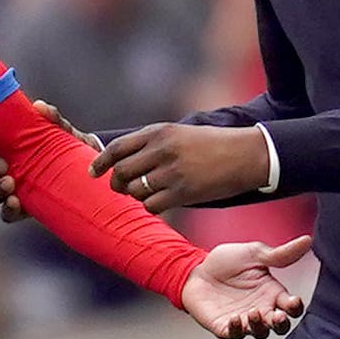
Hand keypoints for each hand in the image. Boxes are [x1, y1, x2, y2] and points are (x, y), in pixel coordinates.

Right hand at [0, 100, 97, 222]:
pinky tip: (16, 202)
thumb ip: (53, 117)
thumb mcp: (60, 129)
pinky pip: (6, 214)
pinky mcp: (22, 208)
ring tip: (10, 183)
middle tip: (1, 165)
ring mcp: (9, 191)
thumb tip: (40, 107)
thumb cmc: (65, 144)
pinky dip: (8, 210)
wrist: (88, 169)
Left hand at [90, 123, 268, 213]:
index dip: (100, 162)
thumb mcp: (179, 133)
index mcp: (159, 132)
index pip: (117, 147)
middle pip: (121, 171)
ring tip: (148, 192)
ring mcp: (172, 172)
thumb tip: (122, 161)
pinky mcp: (183, 192)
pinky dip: (152, 206)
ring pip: (135, 190)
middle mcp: (161, 150)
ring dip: (136, 195)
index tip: (93, 172)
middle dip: (116, 183)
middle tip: (121, 187)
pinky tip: (162, 202)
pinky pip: (151, 205)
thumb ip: (152, 143)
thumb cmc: (213, 144)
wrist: (246, 155)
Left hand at [183, 236, 310, 338]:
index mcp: (272, 293)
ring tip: (253, 312)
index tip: (294, 301)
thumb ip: (281, 254)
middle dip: (281, 324)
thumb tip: (307, 240)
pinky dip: (237, 329)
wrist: (195, 269)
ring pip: (259, 332)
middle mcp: (261, 309)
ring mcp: (244, 320)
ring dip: (259, 326)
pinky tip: (236, 318)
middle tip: (278, 317)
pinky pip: (235, 334)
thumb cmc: (226, 262)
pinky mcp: (225, 326)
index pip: (291, 306)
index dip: (295, 307)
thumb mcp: (255, 254)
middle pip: (279, 326)